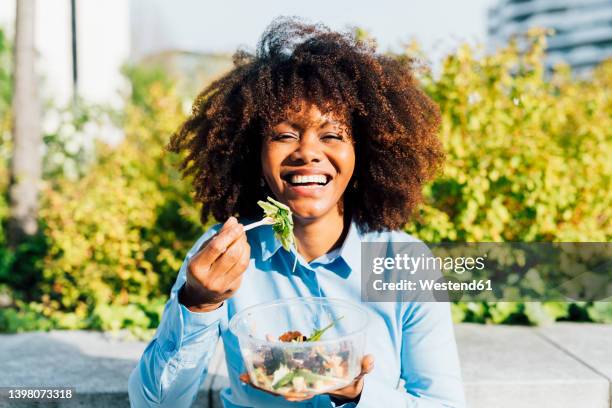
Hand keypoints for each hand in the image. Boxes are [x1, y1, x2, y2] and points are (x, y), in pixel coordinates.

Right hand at [179, 217, 250, 311]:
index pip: (216, 247)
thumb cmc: (201, 268)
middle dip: (239, 238)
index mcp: (197, 267)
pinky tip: (243, 248)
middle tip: (241, 228)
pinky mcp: (233, 288)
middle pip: (231, 254)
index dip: (229, 234)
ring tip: (242, 237)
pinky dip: (245, 255)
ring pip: (241, 262)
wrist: (200, 296)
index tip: (236, 224)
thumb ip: (216, 237)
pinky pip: (243, 268)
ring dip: (244, 246)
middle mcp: (209, 278)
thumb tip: (232, 221)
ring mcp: (222, 285)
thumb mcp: (201, 253)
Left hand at [239, 354, 374, 402]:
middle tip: (245, 377)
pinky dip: (271, 355)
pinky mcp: (296, 369)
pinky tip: (265, 340)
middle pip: (280, 387)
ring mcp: (298, 378)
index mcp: (317, 387)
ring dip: (260, 373)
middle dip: (263, 384)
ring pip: (275, 378)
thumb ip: (363, 367)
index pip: (300, 393)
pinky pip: (280, 364)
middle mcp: (304, 385)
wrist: (346, 382)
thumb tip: (370, 360)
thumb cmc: (350, 379)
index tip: (280, 392)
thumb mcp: (358, 375)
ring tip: (243, 369)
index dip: (289, 392)